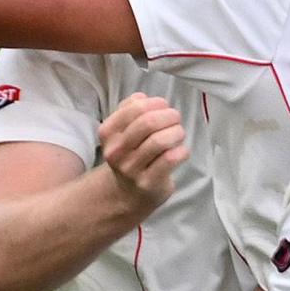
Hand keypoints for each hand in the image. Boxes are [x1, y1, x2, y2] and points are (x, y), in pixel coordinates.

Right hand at [99, 93, 186, 207]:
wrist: (126, 192)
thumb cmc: (130, 154)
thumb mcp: (122, 131)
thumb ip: (130, 109)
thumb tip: (143, 98)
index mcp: (108, 133)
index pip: (134, 108)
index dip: (155, 103)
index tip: (164, 106)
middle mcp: (116, 151)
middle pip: (148, 123)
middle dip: (169, 116)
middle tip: (176, 118)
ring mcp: (131, 169)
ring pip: (160, 141)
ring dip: (177, 132)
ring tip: (179, 134)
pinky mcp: (148, 183)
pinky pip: (170, 159)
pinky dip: (181, 151)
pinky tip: (180, 151)